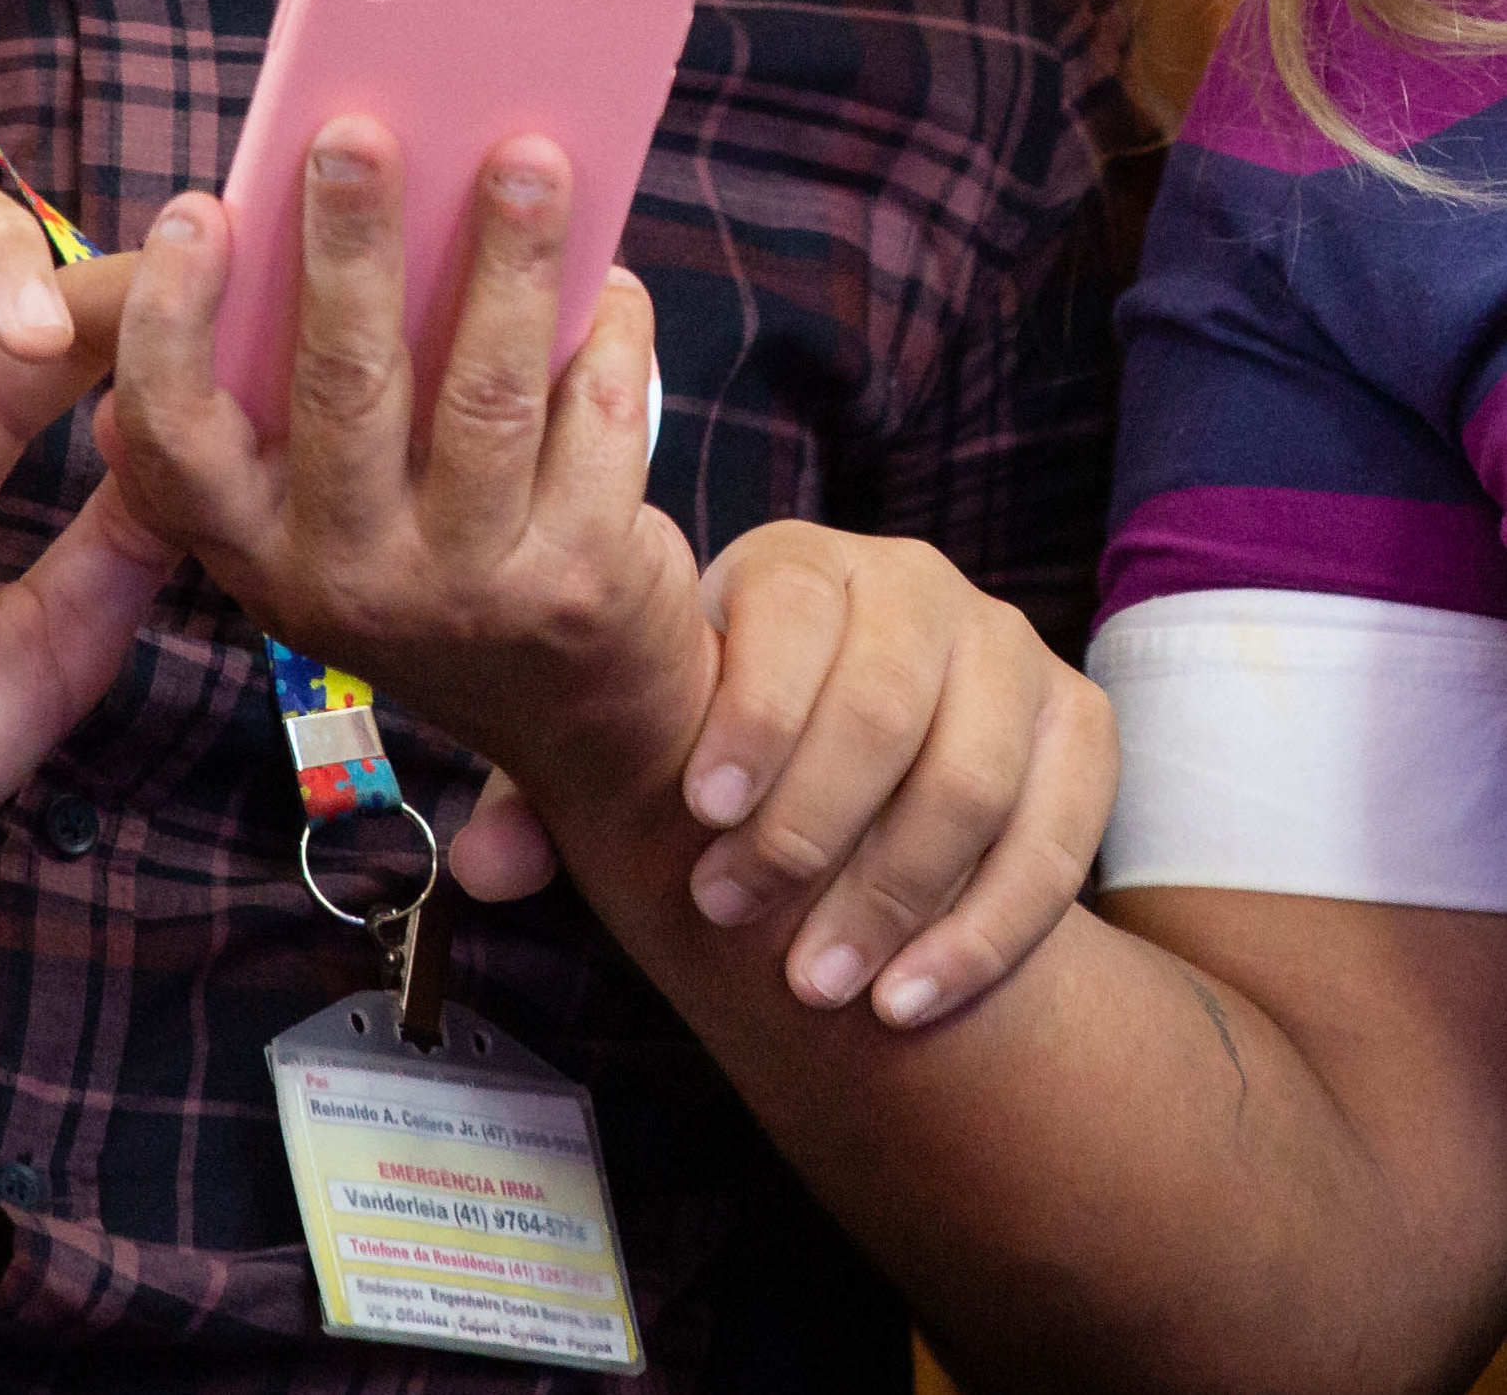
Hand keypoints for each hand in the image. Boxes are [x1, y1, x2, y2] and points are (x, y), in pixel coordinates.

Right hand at [99, 114, 717, 835]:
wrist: (579, 715)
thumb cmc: (437, 558)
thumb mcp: (332, 513)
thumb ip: (302, 396)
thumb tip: (323, 206)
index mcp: (252, 546)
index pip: (175, 438)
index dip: (176, 322)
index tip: (199, 208)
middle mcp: (342, 578)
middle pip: (343, 387)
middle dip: (350, 244)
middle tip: (359, 132)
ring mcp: (466, 591)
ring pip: (486, 395)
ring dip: (509, 259)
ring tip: (527, 155)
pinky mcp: (580, 584)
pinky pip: (597, 420)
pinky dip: (608, 330)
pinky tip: (606, 275)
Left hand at [454, 522, 1117, 1028]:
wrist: (844, 753)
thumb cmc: (711, 741)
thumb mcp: (629, 749)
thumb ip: (550, 796)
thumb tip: (488, 868)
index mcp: (793, 567)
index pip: (792, 617)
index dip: (754, 715)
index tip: (702, 815)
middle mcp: (913, 585)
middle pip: (886, 705)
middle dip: (810, 830)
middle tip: (739, 922)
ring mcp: (1007, 652)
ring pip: (973, 779)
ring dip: (894, 897)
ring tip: (821, 987)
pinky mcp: (1078, 726)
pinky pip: (1060, 833)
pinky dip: (990, 928)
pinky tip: (913, 999)